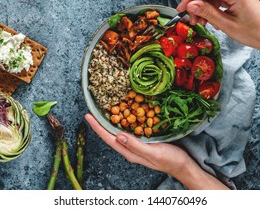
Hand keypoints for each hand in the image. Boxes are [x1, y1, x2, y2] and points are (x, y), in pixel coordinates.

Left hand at [85, 113, 228, 189]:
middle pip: (110, 134)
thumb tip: (118, 136)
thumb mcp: (153, 153)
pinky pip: (128, 129)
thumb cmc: (169, 159)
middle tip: (92, 110)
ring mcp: (135, 144)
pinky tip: (122, 114)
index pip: (109, 139)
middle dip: (99, 123)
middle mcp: (129, 148)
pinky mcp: (142, 140)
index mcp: (129, 152)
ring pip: (117, 131)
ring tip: (102, 111)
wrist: (182, 164)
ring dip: (109, 121)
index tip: (88, 116)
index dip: (97, 127)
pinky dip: (122, 121)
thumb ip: (136, 146)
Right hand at [177, 0, 259, 48]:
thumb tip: (190, 5)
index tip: (181, 9)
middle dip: (195, 5)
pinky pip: (215, 0)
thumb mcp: (227, 25)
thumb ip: (208, 13)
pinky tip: (211, 21)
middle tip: (192, 20)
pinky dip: (210, 10)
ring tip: (202, 23)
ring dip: (202, 10)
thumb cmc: (253, 31)